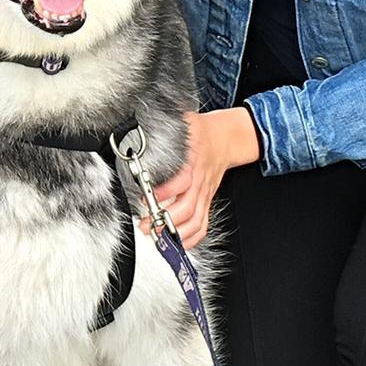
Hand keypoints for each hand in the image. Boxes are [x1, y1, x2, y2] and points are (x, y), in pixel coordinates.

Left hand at [152, 108, 260, 248]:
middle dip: (166, 221)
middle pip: (187, 209)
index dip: (164, 193)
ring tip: (157, 237)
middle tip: (146, 224)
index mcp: (193, 163)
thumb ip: (161, 125)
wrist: (227, 138)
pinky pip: (203, 225)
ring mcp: (204, 194)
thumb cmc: (202, 132)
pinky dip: (192, 239)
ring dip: (176, 234)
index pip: (181, 182)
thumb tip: (138, 123)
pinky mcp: (207, 202)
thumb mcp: (183, 122)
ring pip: (196, 222)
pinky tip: (177, 244)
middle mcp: (200, 182)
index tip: (146, 198)